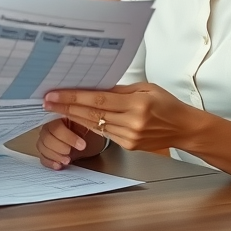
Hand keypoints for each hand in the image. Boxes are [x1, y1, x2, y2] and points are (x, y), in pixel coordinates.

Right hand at [36, 118, 104, 169]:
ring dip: (55, 156)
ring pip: (42, 147)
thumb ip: (84, 125)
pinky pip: (41, 156)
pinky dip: (49, 162)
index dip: (69, 137)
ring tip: (67, 160)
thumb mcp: (89, 128)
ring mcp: (44, 138)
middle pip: (47, 138)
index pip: (57, 127)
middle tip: (71, 153)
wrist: (89, 142)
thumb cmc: (89, 133)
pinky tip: (58, 165)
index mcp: (60, 117)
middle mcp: (49, 126)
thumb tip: (86, 124)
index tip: (82, 145)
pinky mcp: (44, 150)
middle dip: (60, 148)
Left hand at [43, 83, 195, 151]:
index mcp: (137, 104)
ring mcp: (129, 136)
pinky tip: (76, 118)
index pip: (98, 100)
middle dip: (66, 107)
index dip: (74, 97)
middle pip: (92, 114)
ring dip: (73, 116)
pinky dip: (88, 124)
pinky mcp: (128, 145)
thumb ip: (120, 89)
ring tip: (55, 108)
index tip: (55, 94)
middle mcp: (132, 122)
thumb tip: (95, 86)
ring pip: (94, 125)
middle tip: (46, 101)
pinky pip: (103, 133)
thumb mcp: (147, 88)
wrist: (184, 129)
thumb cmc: (168, 105)